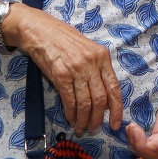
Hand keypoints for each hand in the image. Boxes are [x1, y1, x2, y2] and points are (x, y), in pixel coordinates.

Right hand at [8, 5, 122, 133]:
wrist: (40, 30)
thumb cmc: (63, 39)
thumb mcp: (87, 50)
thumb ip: (96, 70)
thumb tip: (103, 98)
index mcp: (103, 56)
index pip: (114, 88)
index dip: (116, 109)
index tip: (115, 123)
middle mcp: (92, 63)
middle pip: (100, 99)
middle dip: (97, 118)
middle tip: (93, 128)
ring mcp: (76, 69)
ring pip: (85, 102)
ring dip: (83, 119)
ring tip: (81, 127)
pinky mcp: (60, 74)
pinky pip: (69, 100)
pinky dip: (71, 112)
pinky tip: (70, 117)